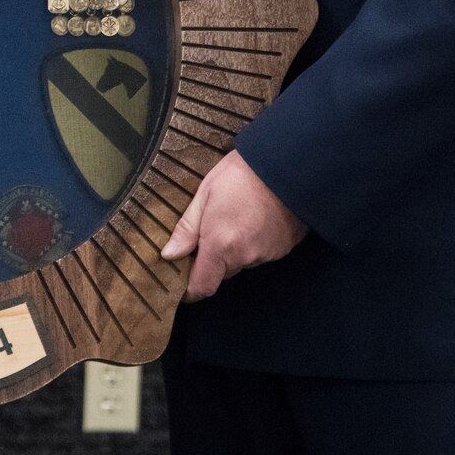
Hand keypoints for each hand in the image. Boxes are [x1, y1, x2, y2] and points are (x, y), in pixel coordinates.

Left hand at [159, 150, 306, 300]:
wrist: (285, 163)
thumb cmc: (241, 174)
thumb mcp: (205, 193)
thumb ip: (186, 228)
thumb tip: (169, 254)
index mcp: (221, 245)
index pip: (202, 287)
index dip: (190, 291)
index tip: (182, 285)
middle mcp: (245, 256)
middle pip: (222, 272)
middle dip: (213, 260)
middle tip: (209, 231)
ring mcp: (268, 254)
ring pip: (243, 261)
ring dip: (235, 250)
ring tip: (235, 217)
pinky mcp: (284, 248)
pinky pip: (262, 253)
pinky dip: (255, 242)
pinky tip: (254, 218)